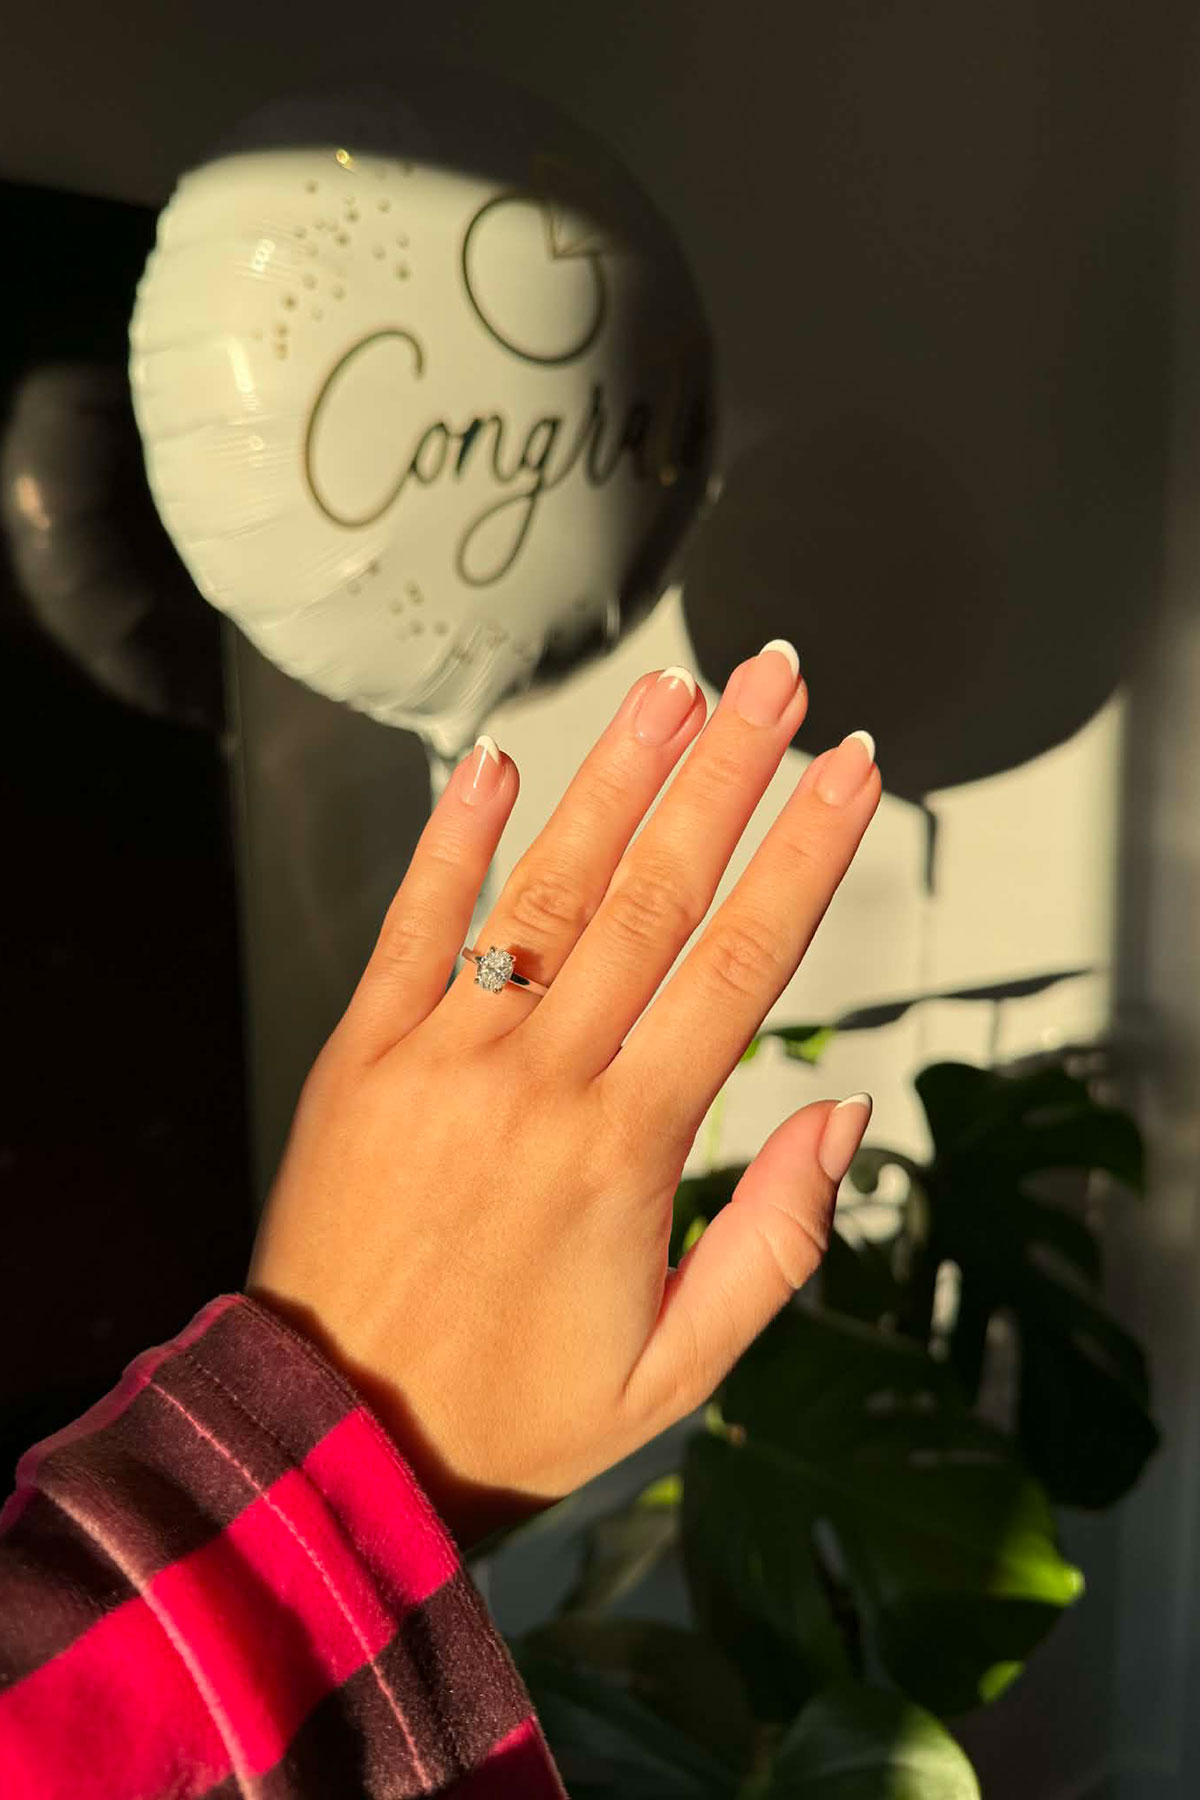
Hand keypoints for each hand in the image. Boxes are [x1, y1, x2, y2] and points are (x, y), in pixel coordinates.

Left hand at [247, 643, 880, 1549]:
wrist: (331, 1439)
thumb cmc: (510, 1413)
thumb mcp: (677, 1371)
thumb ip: (775, 1241)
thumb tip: (844, 1114)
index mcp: (624, 1150)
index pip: (740, 967)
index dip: (805, 856)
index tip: (850, 771)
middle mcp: (536, 1080)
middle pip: (653, 894)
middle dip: (728, 775)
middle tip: (779, 678)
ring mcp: (441, 1055)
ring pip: (545, 889)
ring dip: (614, 778)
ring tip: (675, 690)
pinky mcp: (362, 1052)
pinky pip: (412, 924)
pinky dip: (451, 839)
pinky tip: (490, 760)